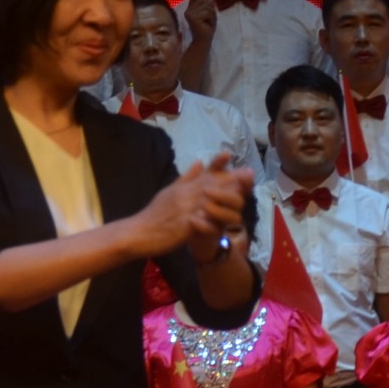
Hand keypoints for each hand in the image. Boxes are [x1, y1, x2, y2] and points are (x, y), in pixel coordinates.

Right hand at [132, 157, 250, 261]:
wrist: (139, 232)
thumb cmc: (154, 214)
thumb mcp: (169, 192)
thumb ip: (185, 178)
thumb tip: (200, 162)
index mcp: (183, 186)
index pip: (204, 173)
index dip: (219, 164)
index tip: (231, 155)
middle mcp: (186, 194)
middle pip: (213, 184)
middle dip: (232, 179)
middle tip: (250, 175)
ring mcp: (186, 209)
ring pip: (213, 202)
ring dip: (228, 202)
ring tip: (240, 203)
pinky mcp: (185, 225)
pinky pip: (205, 222)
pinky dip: (216, 223)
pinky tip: (225, 225)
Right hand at [185, 0, 218, 43]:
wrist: (204, 41)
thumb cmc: (207, 27)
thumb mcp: (209, 12)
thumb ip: (207, 2)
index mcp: (190, 8)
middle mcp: (188, 10)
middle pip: (203, 0)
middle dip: (210, 8)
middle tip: (208, 19)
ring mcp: (189, 13)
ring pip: (206, 6)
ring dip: (211, 14)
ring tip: (208, 22)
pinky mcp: (192, 18)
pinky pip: (207, 12)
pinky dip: (211, 18)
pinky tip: (207, 24)